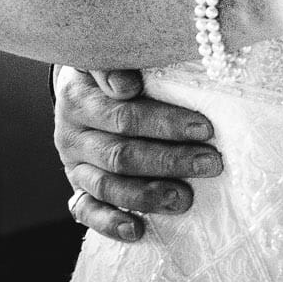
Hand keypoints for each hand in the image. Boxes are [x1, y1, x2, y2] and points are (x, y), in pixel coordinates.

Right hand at [54, 66, 221, 241]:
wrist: (84, 82)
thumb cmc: (116, 64)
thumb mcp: (115, 51)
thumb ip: (118, 62)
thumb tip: (126, 85)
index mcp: (79, 96)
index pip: (123, 115)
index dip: (164, 123)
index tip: (205, 127)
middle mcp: (71, 132)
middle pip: (121, 154)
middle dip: (170, 160)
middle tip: (211, 162)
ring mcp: (73, 163)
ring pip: (108, 186)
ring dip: (148, 194)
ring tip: (186, 198)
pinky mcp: (76, 187)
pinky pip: (86, 211)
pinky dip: (110, 223)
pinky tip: (137, 230)